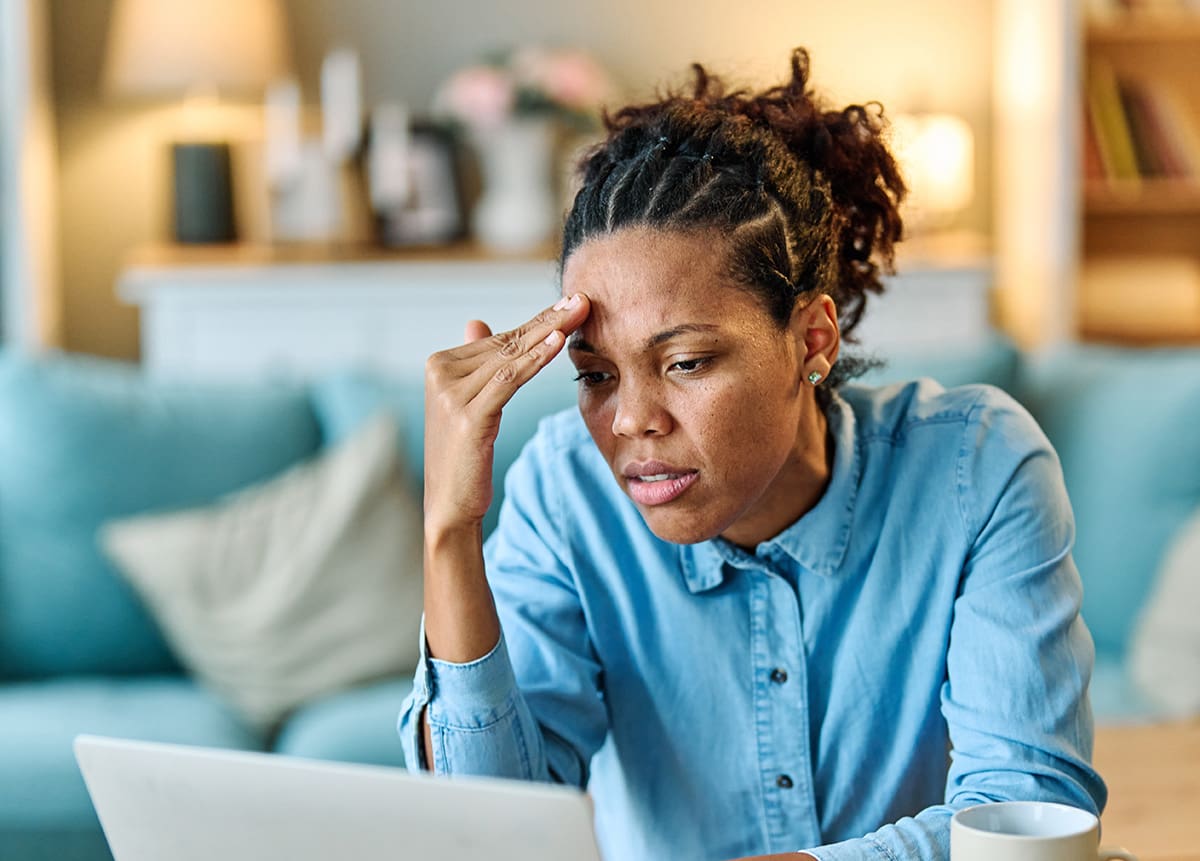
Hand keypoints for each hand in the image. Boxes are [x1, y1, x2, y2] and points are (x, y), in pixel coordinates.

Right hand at [422, 293, 589, 532]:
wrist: (449, 504)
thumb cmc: (464, 457)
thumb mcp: (468, 405)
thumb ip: (474, 363)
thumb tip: (477, 323)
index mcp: (439, 365)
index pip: (500, 339)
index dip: (537, 321)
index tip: (569, 304)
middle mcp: (440, 373)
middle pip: (507, 343)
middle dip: (548, 319)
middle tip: (581, 299)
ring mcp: (450, 394)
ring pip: (511, 357)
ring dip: (548, 332)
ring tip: (578, 313)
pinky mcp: (467, 415)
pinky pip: (510, 380)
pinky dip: (536, 360)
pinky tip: (558, 343)